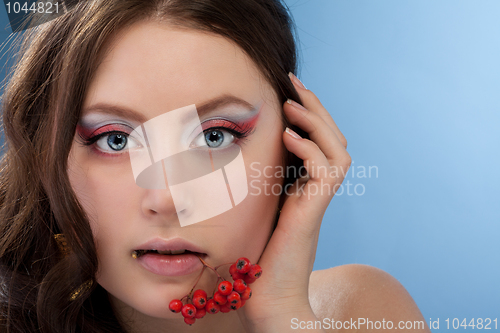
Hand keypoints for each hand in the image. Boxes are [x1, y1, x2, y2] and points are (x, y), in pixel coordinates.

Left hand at [239, 73, 350, 331]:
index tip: (287, 89)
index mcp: (305, 185)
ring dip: (317, 123)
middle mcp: (317, 190)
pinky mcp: (315, 211)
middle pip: (334, 138)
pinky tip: (289, 137)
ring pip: (338, 150)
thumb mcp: (256, 204)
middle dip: (316, 107)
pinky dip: (311, 149)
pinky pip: (326, 171)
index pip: (319, 140)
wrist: (267, 294)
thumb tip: (239, 150)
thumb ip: (260, 178)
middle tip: (294, 82)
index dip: (308, 113)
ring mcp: (319, 200)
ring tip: (293, 105)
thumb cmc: (255, 253)